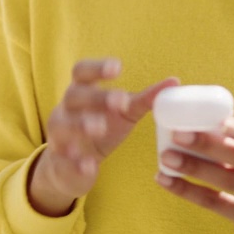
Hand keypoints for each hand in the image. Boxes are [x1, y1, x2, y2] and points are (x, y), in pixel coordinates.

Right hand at [28, 58, 177, 215]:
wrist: (72, 166)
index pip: (82, 71)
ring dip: (80, 125)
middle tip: (119, 101)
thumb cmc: (101, 128)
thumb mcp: (123, 113)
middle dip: (96, 97)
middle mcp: (65, 109)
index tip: (118, 67)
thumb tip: (175, 82)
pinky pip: (62, 160)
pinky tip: (89, 165)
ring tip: (98, 128)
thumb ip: (145, 99)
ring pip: (62, 125)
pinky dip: (75, 162)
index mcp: (82, 92)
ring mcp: (58, 135)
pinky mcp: (59, 162)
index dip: (97, 67)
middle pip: (74, 96)